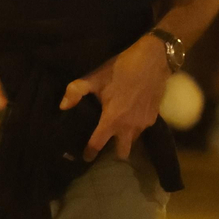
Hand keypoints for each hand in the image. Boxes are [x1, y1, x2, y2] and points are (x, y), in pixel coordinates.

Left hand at [60, 36, 169, 160]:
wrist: (153, 60)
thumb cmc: (121, 69)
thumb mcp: (94, 78)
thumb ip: (75, 92)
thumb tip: (63, 106)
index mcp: (112, 119)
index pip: (98, 144)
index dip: (90, 153)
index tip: (85, 158)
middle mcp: (130, 126)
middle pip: (123, 152)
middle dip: (114, 153)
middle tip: (105, 146)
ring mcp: (144, 123)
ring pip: (134, 140)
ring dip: (125, 139)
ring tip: (116, 132)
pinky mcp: (155, 117)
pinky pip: (142, 129)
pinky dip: (135, 128)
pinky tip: (129, 119)